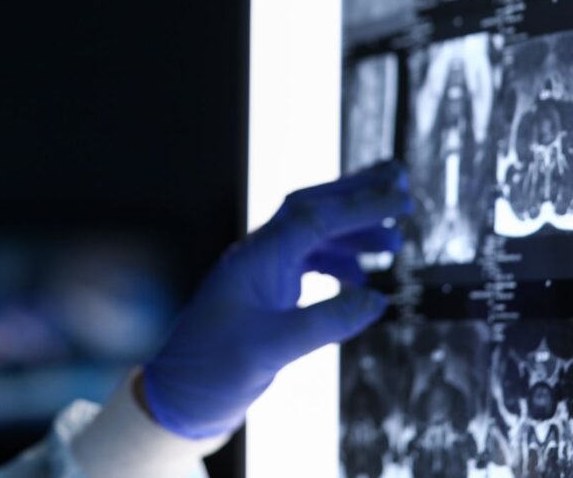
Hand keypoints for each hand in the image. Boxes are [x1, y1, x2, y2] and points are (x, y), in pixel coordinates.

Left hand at [140, 159, 411, 438]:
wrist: (179, 397)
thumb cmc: (213, 370)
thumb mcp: (273, 348)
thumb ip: (325, 322)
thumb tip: (377, 300)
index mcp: (256, 259)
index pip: (313, 217)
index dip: (359, 204)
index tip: (399, 197)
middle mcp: (258, 256)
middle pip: (311, 209)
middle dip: (354, 193)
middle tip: (398, 181)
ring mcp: (260, 273)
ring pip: (312, 236)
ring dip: (352, 232)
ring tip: (394, 240)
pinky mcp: (264, 294)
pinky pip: (306, 262)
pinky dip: (338, 263)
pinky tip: (361, 279)